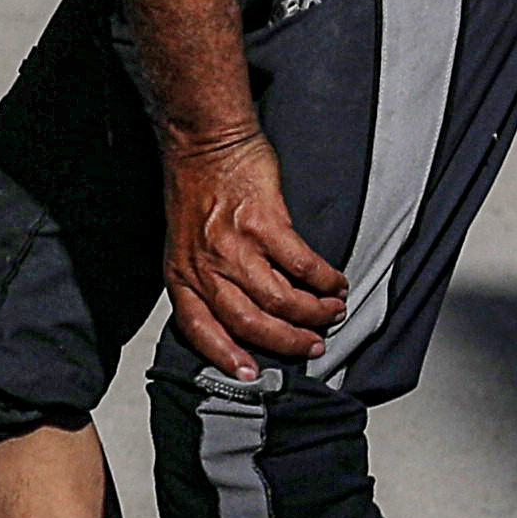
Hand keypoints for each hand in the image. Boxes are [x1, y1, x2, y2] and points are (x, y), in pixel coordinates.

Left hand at [162, 131, 348, 378]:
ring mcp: (234, 245)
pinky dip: (324, 280)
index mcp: (182, 275)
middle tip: (313, 345)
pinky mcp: (263, 222)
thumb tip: (249, 314)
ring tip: (331, 311)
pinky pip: (301, 265)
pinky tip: (335, 283)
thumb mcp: (188, 244)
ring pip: (279, 300)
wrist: (206, 142)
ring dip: (313, 313)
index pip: (199, 329)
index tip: (250, 375)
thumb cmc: (199, 191)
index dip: (226, 356)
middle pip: (249, 323)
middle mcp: (205, 265)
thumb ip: (210, 280)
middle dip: (287, 341)